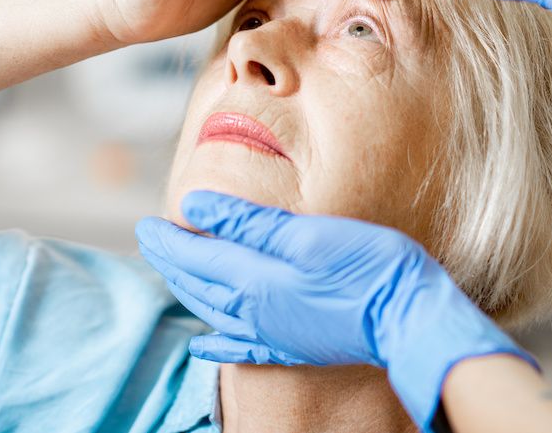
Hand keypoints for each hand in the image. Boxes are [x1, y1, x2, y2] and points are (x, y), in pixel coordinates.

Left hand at [136, 191, 532, 430]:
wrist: (408, 318)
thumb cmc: (365, 266)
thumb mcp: (305, 233)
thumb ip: (247, 222)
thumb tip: (195, 206)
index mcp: (254, 280)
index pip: (195, 256)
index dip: (167, 239)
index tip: (143, 224)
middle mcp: (255, 311)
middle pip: (198, 284)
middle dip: (170, 261)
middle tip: (147, 240)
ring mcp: (273, 332)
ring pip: (214, 310)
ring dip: (187, 290)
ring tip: (171, 272)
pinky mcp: (292, 345)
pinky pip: (239, 346)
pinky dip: (214, 341)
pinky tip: (202, 343)